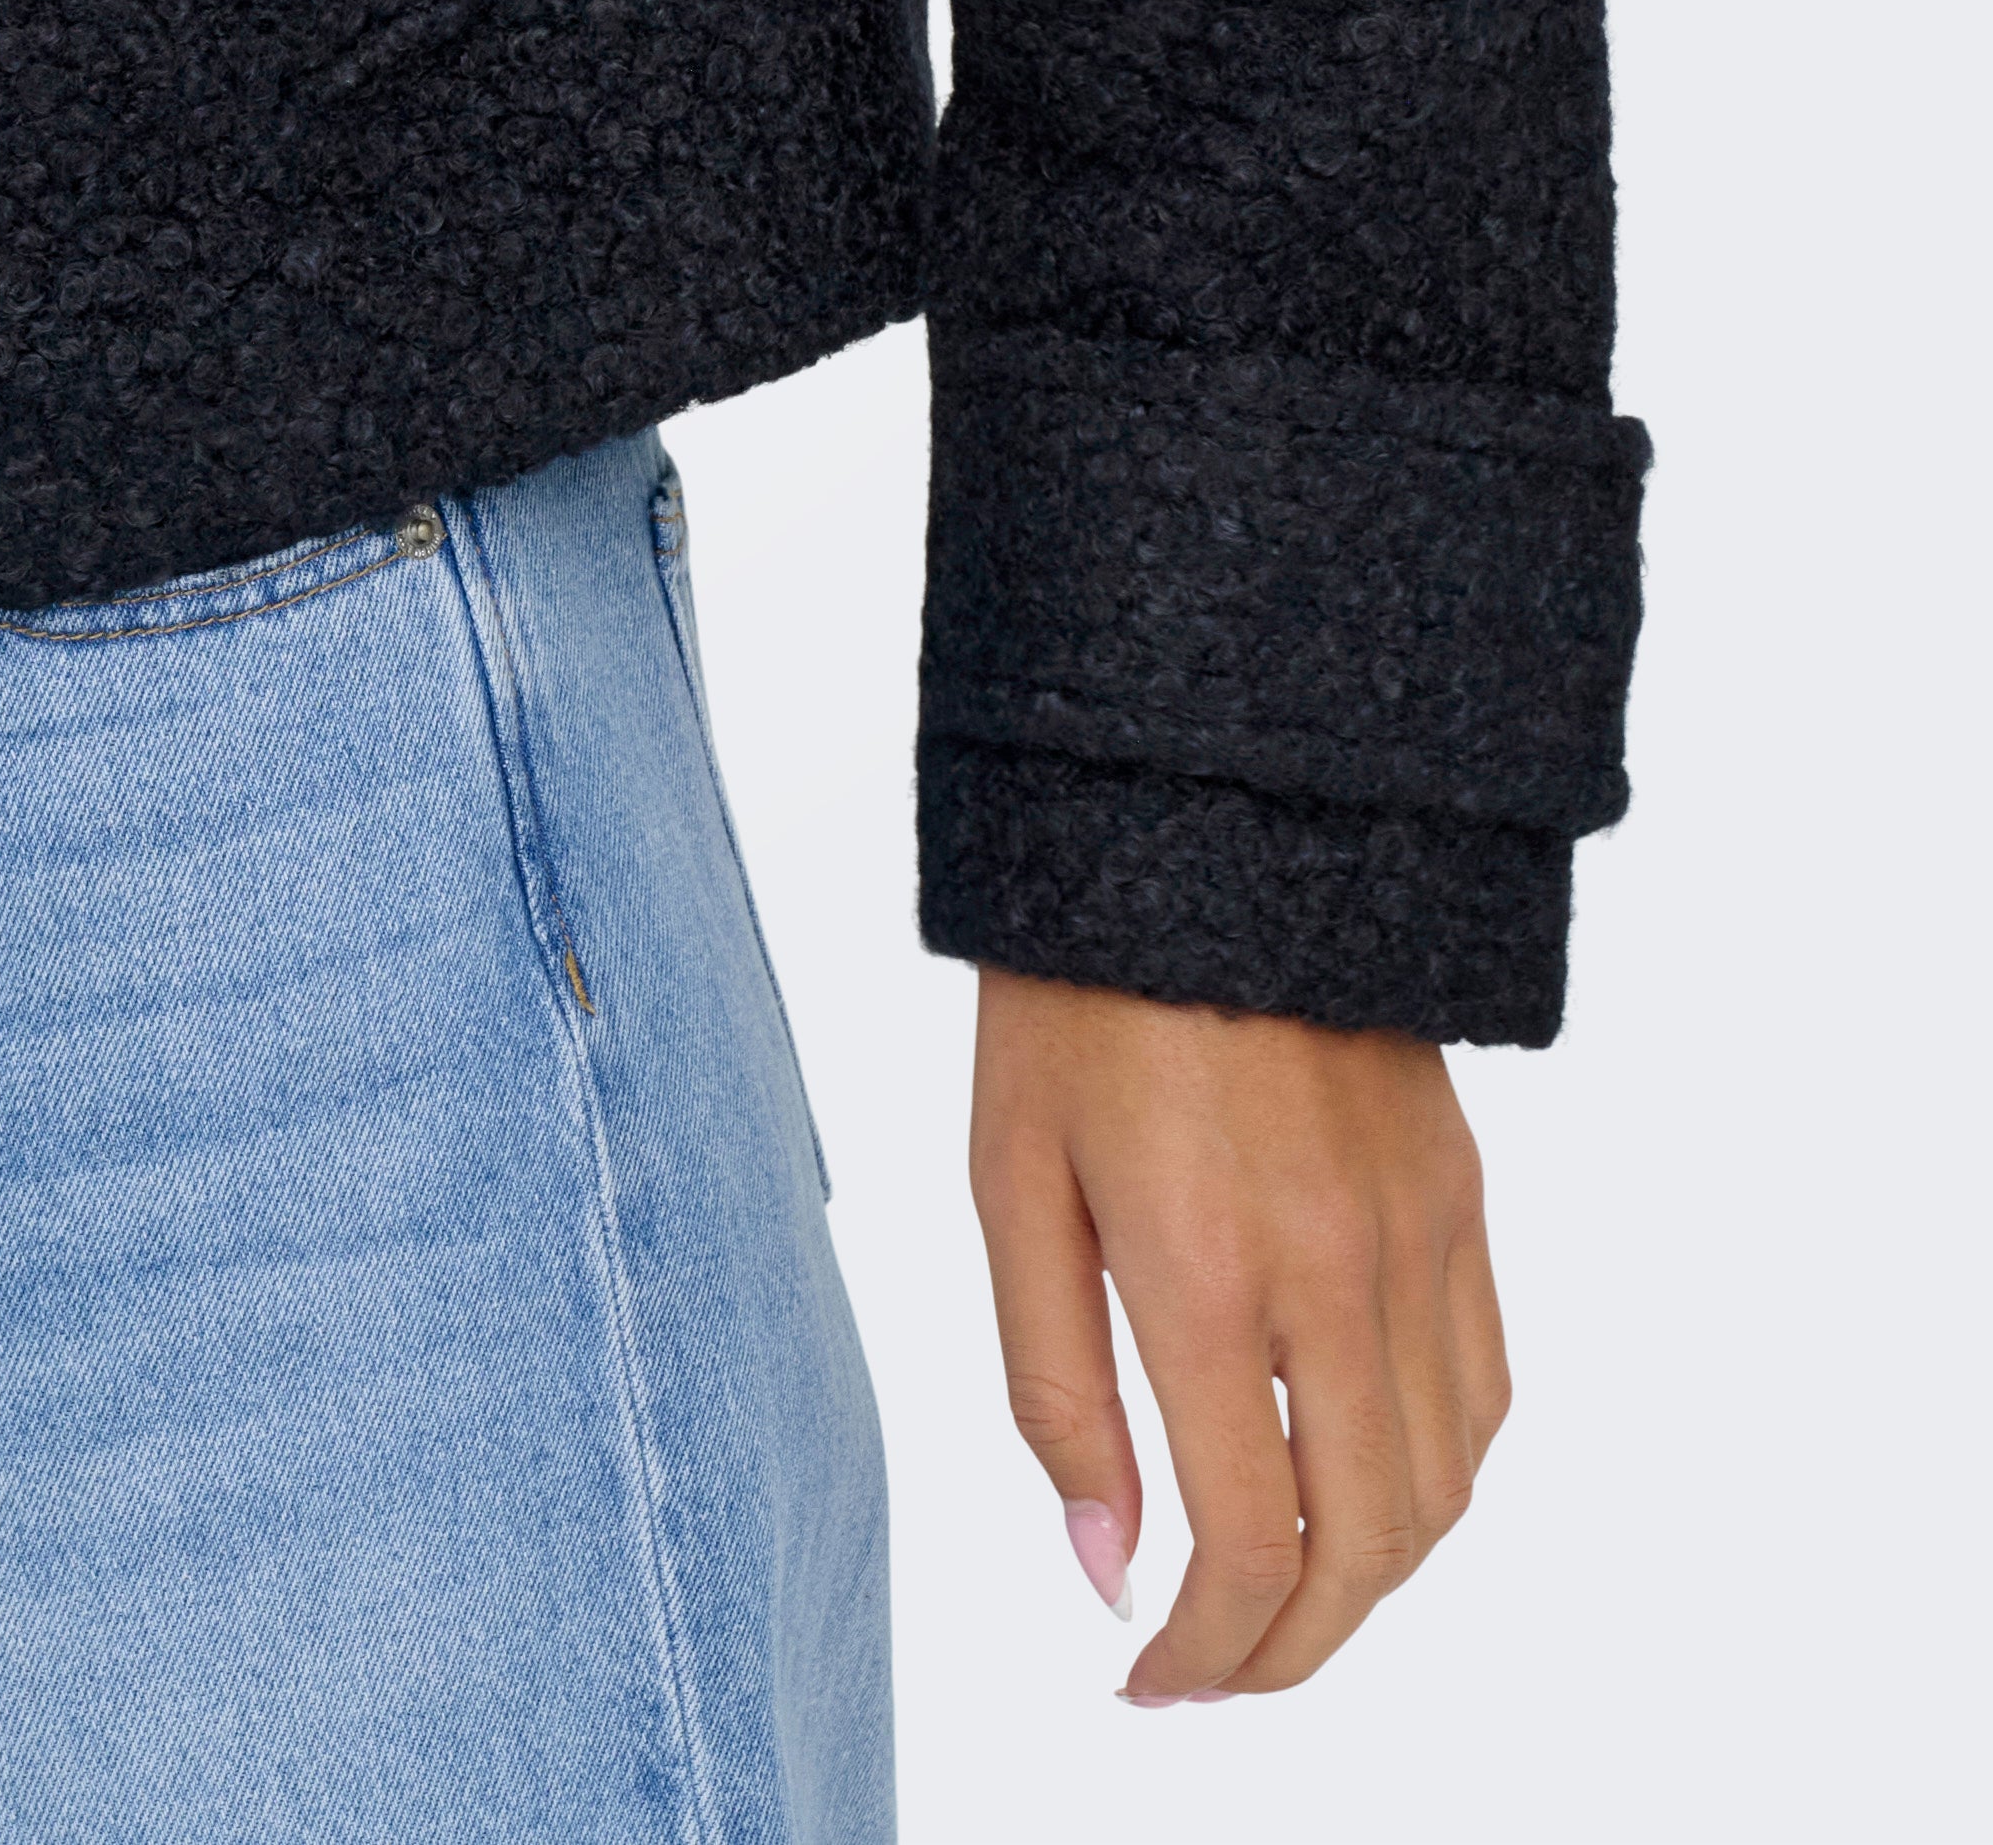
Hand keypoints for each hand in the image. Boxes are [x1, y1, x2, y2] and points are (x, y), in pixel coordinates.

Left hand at [969, 968, 1508, 1705]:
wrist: (1197, 814)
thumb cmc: (1071, 997)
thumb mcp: (1009, 1182)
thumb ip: (1055, 1390)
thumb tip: (1105, 1566)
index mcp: (1205, 1271)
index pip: (1245, 1548)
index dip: (1199, 1654)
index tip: (1143, 1682)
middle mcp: (1334, 1269)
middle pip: (1364, 1553)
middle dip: (1288, 1653)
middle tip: (1211, 1676)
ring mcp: (1418, 1233)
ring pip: (1443, 1492)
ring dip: (1369, 1584)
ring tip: (1277, 1603)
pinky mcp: (1462, 1193)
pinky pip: (1485, 1391)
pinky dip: (1438, 1480)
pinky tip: (1361, 1484)